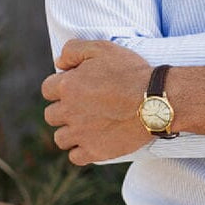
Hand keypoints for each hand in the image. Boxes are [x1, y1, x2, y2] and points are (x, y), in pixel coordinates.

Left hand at [42, 40, 153, 164]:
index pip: (48, 89)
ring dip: (70, 132)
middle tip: (84, 107)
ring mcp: (81, 134)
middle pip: (51, 115)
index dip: (61, 87)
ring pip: (61, 138)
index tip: (76, 88)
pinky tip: (92, 143)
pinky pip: (75, 157)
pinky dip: (81, 151)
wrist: (157, 100)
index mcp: (68, 86)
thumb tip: (58, 62)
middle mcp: (69, 111)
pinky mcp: (96, 151)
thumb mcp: (103, 48)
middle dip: (64, 110)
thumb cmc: (132, 72)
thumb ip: (74, 50)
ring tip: (87, 127)